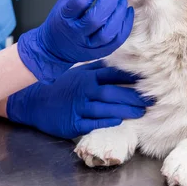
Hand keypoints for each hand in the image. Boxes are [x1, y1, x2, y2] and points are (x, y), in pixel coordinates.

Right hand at [7, 60, 150, 138]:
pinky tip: (118, 120)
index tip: (148, 78)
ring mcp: (78, 107)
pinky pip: (92, 122)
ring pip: (105, 108)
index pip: (112, 74)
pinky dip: (106, 121)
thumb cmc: (62, 86)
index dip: (131, 77)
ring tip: (141, 112)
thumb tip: (122, 62)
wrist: (35, 102)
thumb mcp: (78, 73)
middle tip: (151, 99)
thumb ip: (98, 69)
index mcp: (87, 76)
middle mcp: (84, 90)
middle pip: (112, 92)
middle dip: (133, 96)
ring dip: (125, 110)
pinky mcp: (72, 123)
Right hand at [17, 0, 133, 82]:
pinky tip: (126, 11)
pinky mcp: (100, 51)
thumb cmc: (62, 20)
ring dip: (118, 13)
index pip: (79, 1)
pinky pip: (117, 39)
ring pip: (108, 31)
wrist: (54, 47)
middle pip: (95, 17)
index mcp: (65, 16)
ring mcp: (88, 44)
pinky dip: (125, 24)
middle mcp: (76, 32)